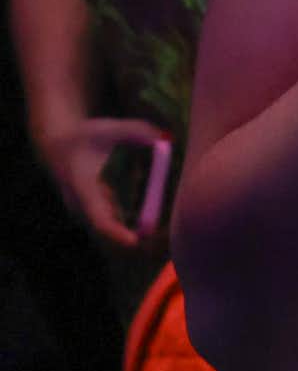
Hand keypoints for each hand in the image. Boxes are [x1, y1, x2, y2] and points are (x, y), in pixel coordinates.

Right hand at [37, 115, 166, 248]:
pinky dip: (134, 227)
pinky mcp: (95, 211)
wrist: (57, 146)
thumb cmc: (84, 136)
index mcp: (83, 190)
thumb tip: (168, 138)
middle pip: (109, 233)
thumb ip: (138, 131)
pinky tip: (156, 227)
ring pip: (112, 232)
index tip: (135, 241)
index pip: (98, 219)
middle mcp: (82, 207)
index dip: (116, 232)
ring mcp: (87, 212)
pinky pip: (115, 225)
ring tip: (165, 236)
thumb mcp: (110, 129)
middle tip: (165, 239)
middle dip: (134, 241)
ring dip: (137, 236)